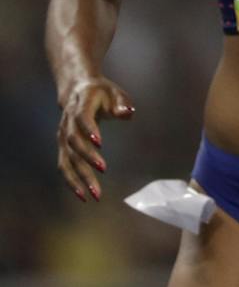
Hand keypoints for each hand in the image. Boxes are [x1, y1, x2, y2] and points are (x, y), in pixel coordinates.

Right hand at [56, 75, 133, 201]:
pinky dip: (72, 182)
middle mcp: (68, 123)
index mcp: (80, 105)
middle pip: (74, 143)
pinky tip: (83, 195)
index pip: (82, 118)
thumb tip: (127, 113)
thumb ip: (122, 103)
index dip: (89, 129)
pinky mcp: (63, 148)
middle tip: (103, 172)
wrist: (77, 90)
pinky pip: (65, 167)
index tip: (99, 143)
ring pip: (67, 159)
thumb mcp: (115, 92)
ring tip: (94, 193)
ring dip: (79, 177)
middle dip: (87, 158)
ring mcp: (63, 136)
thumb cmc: (102, 93)